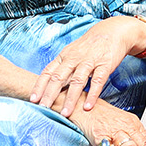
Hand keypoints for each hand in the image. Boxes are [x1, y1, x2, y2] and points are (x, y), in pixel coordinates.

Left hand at [31, 17, 145, 116]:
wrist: (112, 32)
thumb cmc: (89, 46)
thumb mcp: (72, 53)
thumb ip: (61, 69)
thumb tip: (48, 87)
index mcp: (64, 57)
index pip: (48, 72)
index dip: (39, 86)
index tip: (33, 100)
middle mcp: (74, 59)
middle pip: (59, 78)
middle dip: (50, 95)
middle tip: (44, 109)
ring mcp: (89, 61)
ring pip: (77, 81)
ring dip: (70, 99)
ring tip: (65, 113)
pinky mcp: (105, 65)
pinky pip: (98, 81)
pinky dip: (92, 94)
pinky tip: (87, 107)